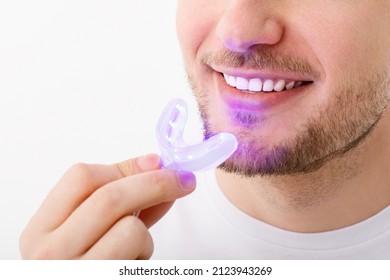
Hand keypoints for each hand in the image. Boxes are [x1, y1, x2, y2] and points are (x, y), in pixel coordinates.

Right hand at [19, 154, 195, 258]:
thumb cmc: (80, 266)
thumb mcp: (86, 232)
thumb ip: (119, 201)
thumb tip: (155, 169)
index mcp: (41, 228)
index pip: (81, 178)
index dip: (125, 167)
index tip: (155, 164)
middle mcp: (51, 251)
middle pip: (110, 197)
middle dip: (155, 183)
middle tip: (182, 181)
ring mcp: (77, 272)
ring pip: (130, 229)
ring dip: (145, 232)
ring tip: (135, 246)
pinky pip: (140, 256)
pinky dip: (145, 254)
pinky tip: (132, 262)